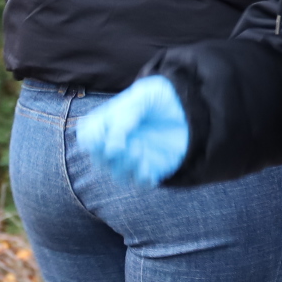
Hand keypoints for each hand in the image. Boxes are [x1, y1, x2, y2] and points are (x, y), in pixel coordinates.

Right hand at [76, 75, 190, 185]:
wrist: (194, 104)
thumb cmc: (163, 96)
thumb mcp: (142, 97)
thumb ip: (123, 120)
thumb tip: (111, 150)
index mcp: (109, 123)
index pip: (87, 138)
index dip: (91, 140)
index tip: (102, 136)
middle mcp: (118, 143)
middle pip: (99, 160)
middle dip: (108, 155)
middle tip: (127, 142)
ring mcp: (134, 158)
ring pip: (117, 174)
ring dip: (125, 166)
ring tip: (139, 151)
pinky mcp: (152, 170)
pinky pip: (140, 185)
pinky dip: (141, 180)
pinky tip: (149, 170)